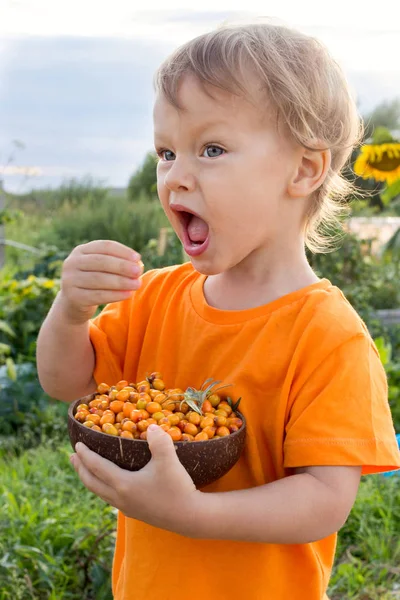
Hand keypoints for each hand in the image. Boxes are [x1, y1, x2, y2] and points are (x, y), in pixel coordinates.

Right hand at [59, 240, 143, 323]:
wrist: (74, 304)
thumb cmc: (95, 281)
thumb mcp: (102, 269)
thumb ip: (119, 264)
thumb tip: (139, 265)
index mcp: (81, 250)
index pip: (104, 246)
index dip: (122, 251)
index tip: (138, 258)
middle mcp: (72, 263)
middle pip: (101, 261)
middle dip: (122, 266)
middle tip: (138, 271)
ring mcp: (70, 280)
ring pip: (99, 279)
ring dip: (121, 281)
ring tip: (137, 284)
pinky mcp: (73, 297)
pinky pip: (98, 295)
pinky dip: (115, 295)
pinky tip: (128, 294)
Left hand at [70, 425, 201, 534]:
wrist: (190, 517)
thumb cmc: (177, 487)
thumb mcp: (169, 460)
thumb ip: (159, 440)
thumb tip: (150, 426)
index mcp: (123, 485)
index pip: (97, 468)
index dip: (86, 456)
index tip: (76, 445)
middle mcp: (120, 498)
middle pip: (92, 483)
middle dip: (80, 469)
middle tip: (72, 457)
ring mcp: (127, 507)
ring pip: (100, 492)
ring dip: (90, 479)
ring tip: (85, 470)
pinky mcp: (136, 512)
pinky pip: (111, 498)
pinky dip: (103, 487)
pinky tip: (110, 484)